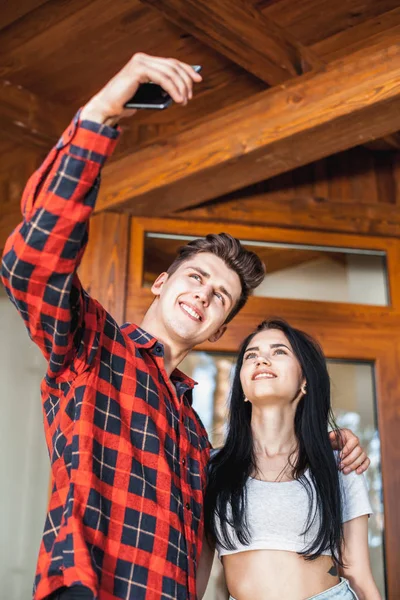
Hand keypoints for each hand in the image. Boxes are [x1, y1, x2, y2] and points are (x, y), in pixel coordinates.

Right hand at [80, 53, 201, 124]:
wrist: (108, 108)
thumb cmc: (127, 103)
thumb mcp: (149, 95)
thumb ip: (161, 88)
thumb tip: (182, 90)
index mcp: (146, 62)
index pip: (171, 62)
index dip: (187, 69)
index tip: (198, 79)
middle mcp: (143, 58)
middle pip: (173, 66)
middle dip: (185, 81)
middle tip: (190, 96)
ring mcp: (140, 62)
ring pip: (170, 72)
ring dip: (181, 87)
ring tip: (184, 101)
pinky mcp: (138, 70)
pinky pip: (162, 78)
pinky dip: (173, 89)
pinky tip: (178, 99)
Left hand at [329, 429, 369, 473]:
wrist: (332, 447)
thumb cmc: (331, 442)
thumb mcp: (329, 438)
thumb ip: (330, 437)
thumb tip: (331, 436)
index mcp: (348, 434)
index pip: (354, 440)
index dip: (348, 449)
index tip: (340, 456)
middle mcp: (356, 441)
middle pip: (359, 450)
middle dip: (349, 460)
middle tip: (340, 466)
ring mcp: (360, 449)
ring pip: (363, 456)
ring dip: (354, 465)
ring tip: (345, 471)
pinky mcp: (363, 457)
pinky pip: (367, 461)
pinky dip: (363, 467)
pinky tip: (357, 472)